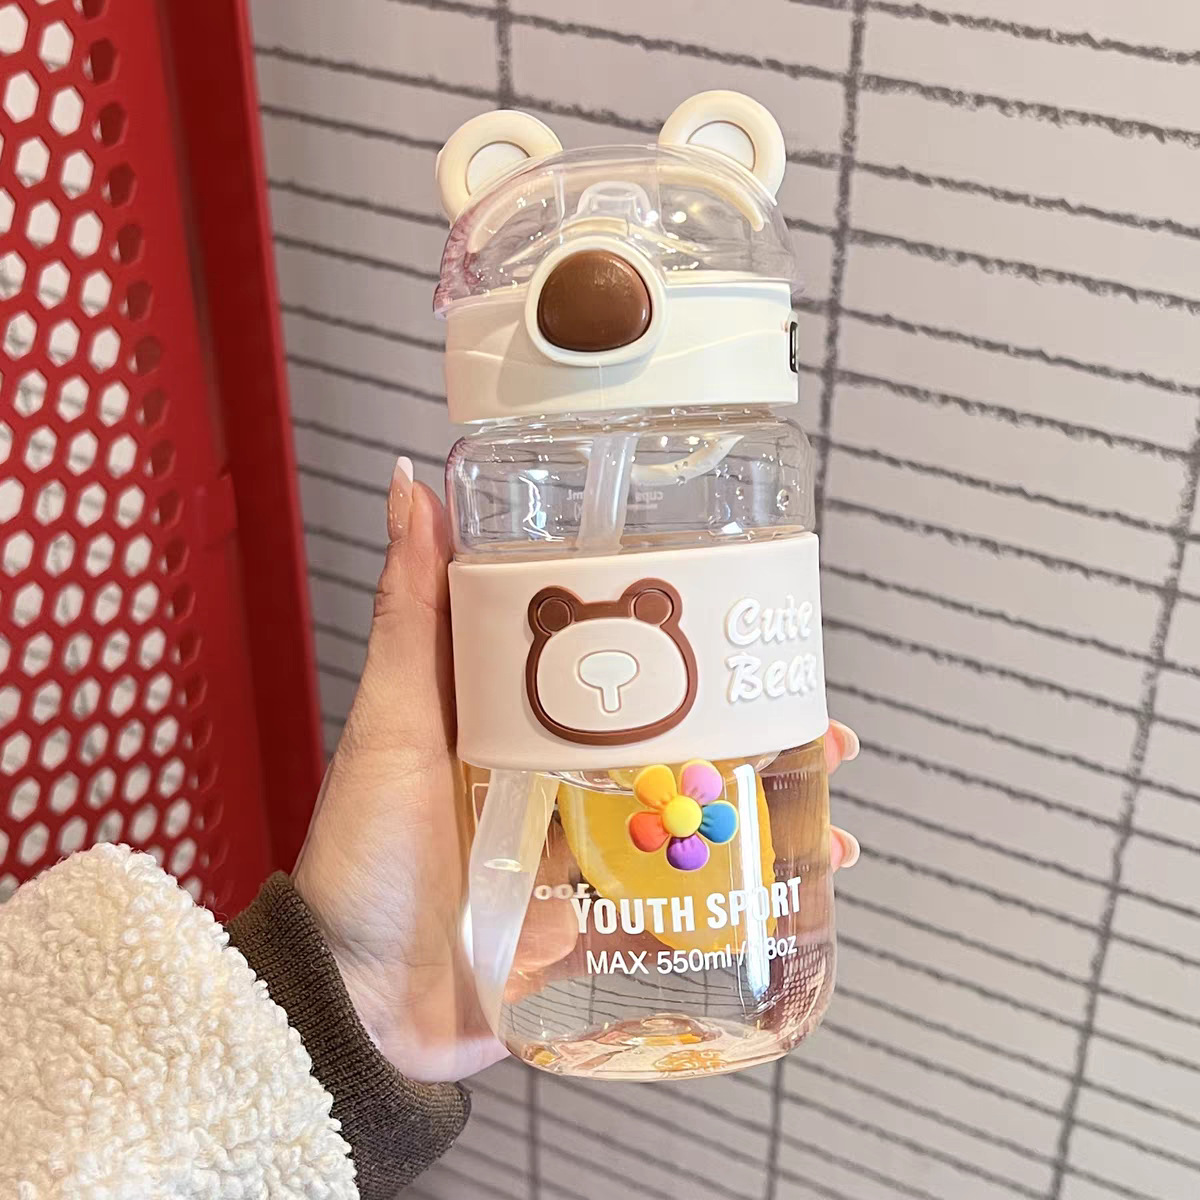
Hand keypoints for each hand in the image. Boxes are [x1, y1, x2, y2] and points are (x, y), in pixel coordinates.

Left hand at [293, 459, 860, 1083]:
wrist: (358, 1003)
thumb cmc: (363, 855)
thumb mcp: (394, 720)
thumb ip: (410, 610)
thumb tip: (409, 482)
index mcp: (523, 724)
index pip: (625, 671)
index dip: (692, 648)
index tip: (751, 627)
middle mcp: (560, 783)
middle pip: (677, 742)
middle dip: (756, 732)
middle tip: (821, 724)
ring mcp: (582, 858)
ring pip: (691, 819)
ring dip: (766, 813)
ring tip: (830, 818)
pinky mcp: (594, 927)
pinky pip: (678, 903)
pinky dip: (737, 898)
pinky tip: (791, 894)